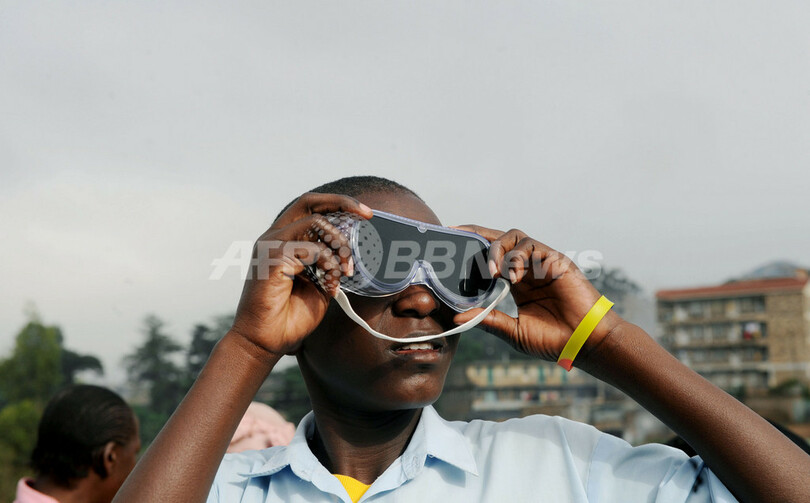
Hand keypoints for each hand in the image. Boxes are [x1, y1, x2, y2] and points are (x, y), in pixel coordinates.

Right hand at [230, 193, 372, 356]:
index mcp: (283, 240)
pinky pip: (313, 250)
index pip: (310, 208)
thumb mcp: (319, 284)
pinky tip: (330, 286)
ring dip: (340, 243)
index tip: (365, 213)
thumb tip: (353, 253)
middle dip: (342, 203)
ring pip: (316, 223)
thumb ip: (330, 264)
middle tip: (368, 215)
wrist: (265, 342)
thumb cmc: (289, 317)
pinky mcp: (273, 258)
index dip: (338, 204)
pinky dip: (329, 265)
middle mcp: (274, 236)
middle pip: (309, 202)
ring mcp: (271, 245)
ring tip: (348, 269)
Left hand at [452, 226, 622, 362]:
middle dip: (477, 234)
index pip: (490, 255)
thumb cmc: (554, 340)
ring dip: (497, 250)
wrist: (585, 343)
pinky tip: (513, 276)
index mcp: (516, 282)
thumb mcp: (514, 332)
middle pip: (499, 238)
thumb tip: (456, 318)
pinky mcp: (555, 260)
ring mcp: (541, 262)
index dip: (472, 246)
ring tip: (493, 273)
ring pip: (513, 237)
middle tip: (456, 236)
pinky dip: (516, 257)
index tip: (450, 242)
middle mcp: (527, 268)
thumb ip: (488, 321)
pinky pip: (530, 247)